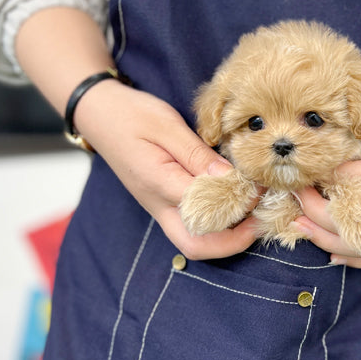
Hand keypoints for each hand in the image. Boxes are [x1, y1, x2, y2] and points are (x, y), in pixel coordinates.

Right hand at [74, 80, 258, 258]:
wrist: (99, 114)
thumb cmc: (131, 115)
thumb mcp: (167, 125)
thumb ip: (197, 154)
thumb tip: (230, 178)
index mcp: (158, 184)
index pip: (205, 209)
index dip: (238, 203)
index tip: (258, 187)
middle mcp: (158, 205)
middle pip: (196, 246)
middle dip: (233, 241)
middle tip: (261, 220)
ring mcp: (160, 208)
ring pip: (195, 241)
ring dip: (228, 236)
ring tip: (255, 213)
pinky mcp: (164, 203)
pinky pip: (192, 226)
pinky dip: (218, 224)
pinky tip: (238, 204)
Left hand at [293, 112, 360, 267]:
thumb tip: (334, 148)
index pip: (350, 183)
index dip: (322, 176)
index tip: (304, 169)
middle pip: (348, 220)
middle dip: (314, 209)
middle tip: (295, 194)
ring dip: (326, 239)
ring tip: (300, 226)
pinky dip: (356, 259)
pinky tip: (333, 254)